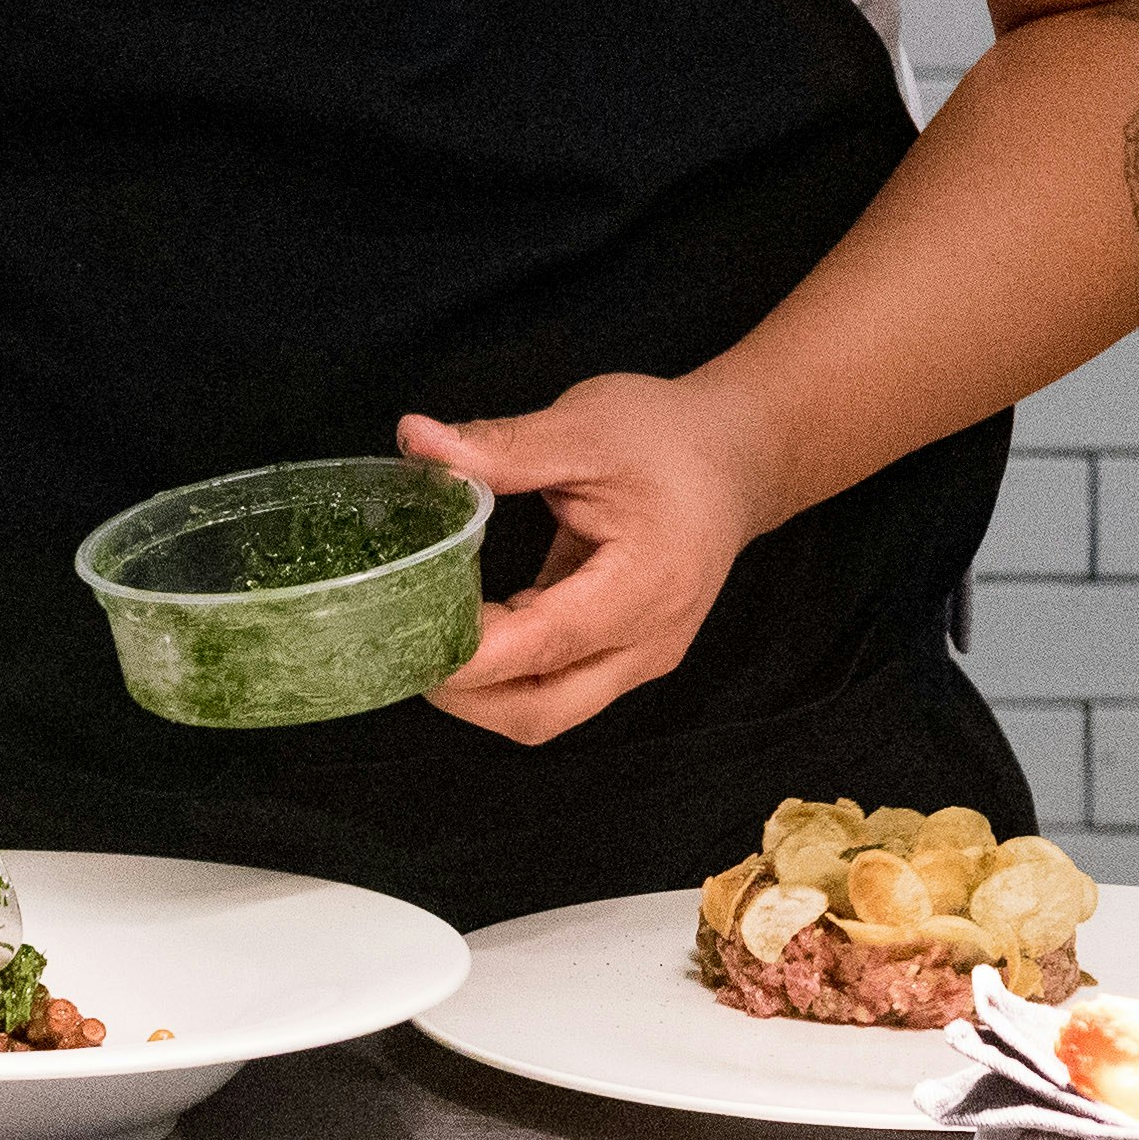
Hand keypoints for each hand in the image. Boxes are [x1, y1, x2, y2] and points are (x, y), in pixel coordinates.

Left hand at [398, 375, 772, 745]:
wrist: (737, 457)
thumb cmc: (668, 438)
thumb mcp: (585, 428)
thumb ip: (502, 446)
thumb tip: (415, 439)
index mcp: (647, 585)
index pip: (546, 645)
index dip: (469, 651)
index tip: (403, 625)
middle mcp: (649, 642)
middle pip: (541, 711)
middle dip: (463, 694)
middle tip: (401, 639)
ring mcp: (640, 658)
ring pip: (546, 711)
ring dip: (481, 689)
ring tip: (427, 630)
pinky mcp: (625, 656)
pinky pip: (556, 687)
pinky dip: (505, 670)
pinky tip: (468, 621)